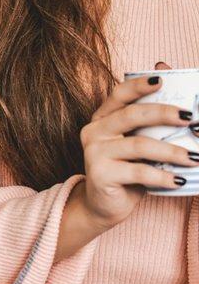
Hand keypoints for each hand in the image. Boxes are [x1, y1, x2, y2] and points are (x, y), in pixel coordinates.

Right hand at [79, 61, 197, 227]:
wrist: (103, 206)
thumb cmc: (125, 171)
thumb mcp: (137, 143)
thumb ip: (149, 120)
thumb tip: (166, 77)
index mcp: (102, 118)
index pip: (119, 94)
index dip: (139, 85)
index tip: (161, 79)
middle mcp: (94, 132)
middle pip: (131, 115)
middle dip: (164, 114)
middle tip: (190, 118)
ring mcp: (94, 153)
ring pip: (139, 145)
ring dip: (171, 151)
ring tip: (195, 157)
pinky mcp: (100, 175)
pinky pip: (138, 172)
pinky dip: (162, 176)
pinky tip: (179, 179)